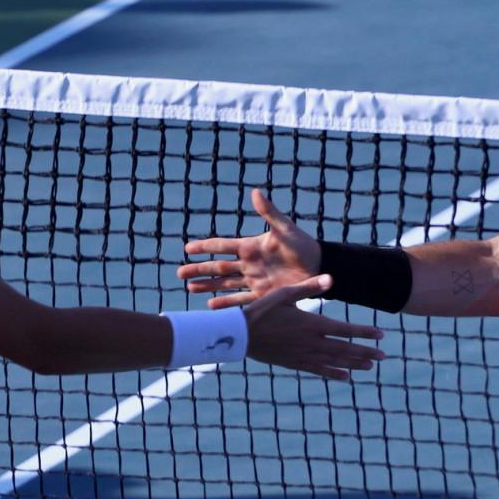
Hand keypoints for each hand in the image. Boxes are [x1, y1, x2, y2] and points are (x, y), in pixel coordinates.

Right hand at [179, 189, 322, 310]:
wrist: (319, 265)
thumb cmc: (302, 244)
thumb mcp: (285, 229)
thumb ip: (270, 212)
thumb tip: (255, 192)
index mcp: (250, 247)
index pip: (223, 246)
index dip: (206, 247)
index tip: (188, 247)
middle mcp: (248, 264)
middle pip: (218, 267)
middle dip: (199, 269)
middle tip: (180, 272)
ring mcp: (253, 280)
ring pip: (225, 283)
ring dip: (208, 286)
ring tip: (190, 288)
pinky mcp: (262, 294)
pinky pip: (241, 299)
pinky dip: (227, 303)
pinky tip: (211, 306)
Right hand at [241, 273, 385, 380]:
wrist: (239, 335)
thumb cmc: (261, 310)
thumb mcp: (284, 294)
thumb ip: (309, 287)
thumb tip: (331, 278)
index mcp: (312, 323)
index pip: (346, 329)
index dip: (365, 333)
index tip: (381, 335)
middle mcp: (312, 342)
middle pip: (345, 349)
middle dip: (366, 352)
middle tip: (383, 356)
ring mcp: (304, 355)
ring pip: (335, 362)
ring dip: (354, 364)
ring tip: (370, 366)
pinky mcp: (295, 363)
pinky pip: (319, 370)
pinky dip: (334, 373)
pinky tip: (345, 377)